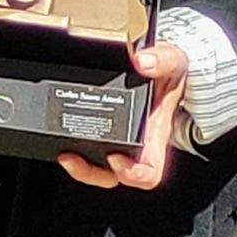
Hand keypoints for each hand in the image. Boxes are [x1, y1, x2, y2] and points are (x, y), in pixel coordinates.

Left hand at [58, 41, 188, 190]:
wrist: (163, 67)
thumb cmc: (170, 73)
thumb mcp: (174, 61)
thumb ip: (162, 60)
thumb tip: (142, 62)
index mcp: (155, 135)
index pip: (150, 172)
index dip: (133, 174)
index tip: (115, 156)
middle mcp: (136, 143)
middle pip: (115, 176)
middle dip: (91, 173)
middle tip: (74, 157)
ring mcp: (119, 138)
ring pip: (98, 167)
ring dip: (80, 167)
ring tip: (65, 153)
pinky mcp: (105, 128)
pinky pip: (89, 147)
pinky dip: (74, 146)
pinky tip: (62, 134)